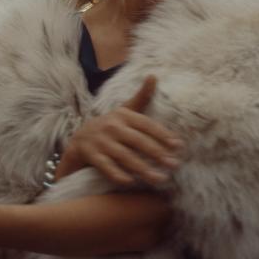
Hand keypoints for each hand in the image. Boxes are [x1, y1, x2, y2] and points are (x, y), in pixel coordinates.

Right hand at [57, 75, 181, 187]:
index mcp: (123, 115)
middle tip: (174, 164)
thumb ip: (142, 97)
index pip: (146, 125)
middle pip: (137, 141)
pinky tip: (131, 182)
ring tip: (160, 178)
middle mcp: (112, 127)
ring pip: (124, 156)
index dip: (162, 135)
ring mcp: (101, 141)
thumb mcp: (124, 110)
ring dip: (143, 168)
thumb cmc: (110, 126)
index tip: (178, 146)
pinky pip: (106, 167)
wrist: (79, 139)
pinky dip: (118, 174)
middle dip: (157, 153)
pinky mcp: (92, 155)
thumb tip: (153, 76)